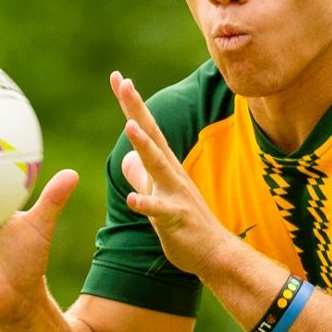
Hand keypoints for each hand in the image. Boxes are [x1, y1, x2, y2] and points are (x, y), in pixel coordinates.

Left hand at [110, 71, 232, 278]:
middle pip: (152, 136)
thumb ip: (142, 175)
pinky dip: (146, 203)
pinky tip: (132, 199)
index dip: (131, 105)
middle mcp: (171, 173)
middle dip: (136, 110)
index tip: (118, 78)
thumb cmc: (186, 225)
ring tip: (129, 127)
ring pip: (158, 166)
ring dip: (144, 146)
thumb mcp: (158, 195)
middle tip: (123, 83)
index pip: (145, 129)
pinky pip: (160, 211)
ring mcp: (176, 194)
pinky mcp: (177, 218)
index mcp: (165, 167)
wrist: (214, 253)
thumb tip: (126, 158)